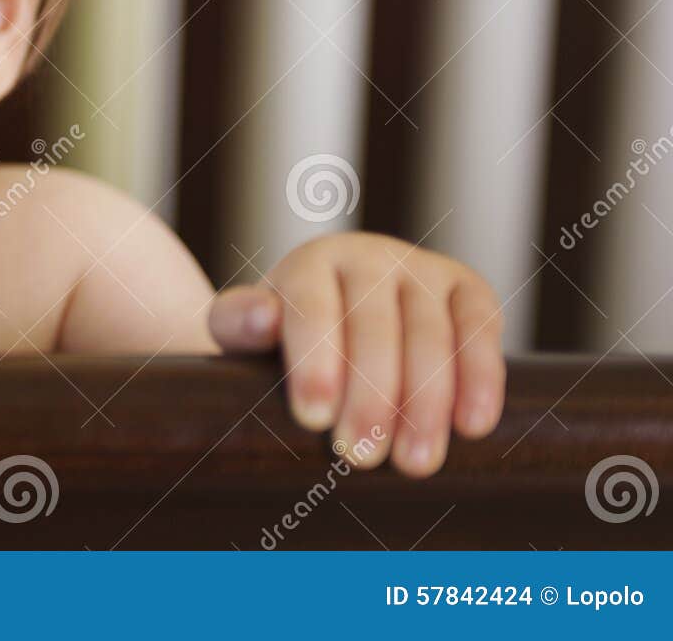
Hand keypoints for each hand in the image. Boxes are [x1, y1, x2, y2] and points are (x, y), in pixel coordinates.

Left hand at [207, 232, 504, 476]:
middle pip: (375, 326)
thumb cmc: (284, 336)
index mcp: (310, 264)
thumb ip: (238, 322)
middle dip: (370, 396)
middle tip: (360, 456)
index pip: (311, 306)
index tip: (313, 418)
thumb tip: (260, 319)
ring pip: (430, 334)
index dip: (314, 361)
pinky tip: (473, 425)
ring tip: (414, 463)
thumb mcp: (246, 328)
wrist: (339, 319)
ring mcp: (422, 270)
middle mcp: (369, 257)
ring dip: (426, 403)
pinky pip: (481, 329)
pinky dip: (481, 377)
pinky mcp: (468, 290)